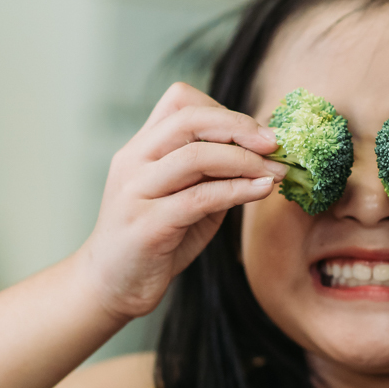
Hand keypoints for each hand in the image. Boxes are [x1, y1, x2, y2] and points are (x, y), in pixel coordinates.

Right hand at [81, 83, 287, 320]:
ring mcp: (136, 191)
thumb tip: (264, 155)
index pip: (180, 101)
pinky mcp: (147, 225)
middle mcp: (133, 162)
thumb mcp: (185, 198)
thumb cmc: (155, 240)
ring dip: (245, 161)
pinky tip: (261, 191)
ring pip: (196, 156)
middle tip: (275, 145)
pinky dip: (238, 190)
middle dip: (240, 127)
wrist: (112, 286)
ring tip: (276, 172)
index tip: (258, 133)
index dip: (224, 111)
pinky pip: (200, 197)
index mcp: (141, 148)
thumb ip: (213, 174)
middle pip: (189, 119)